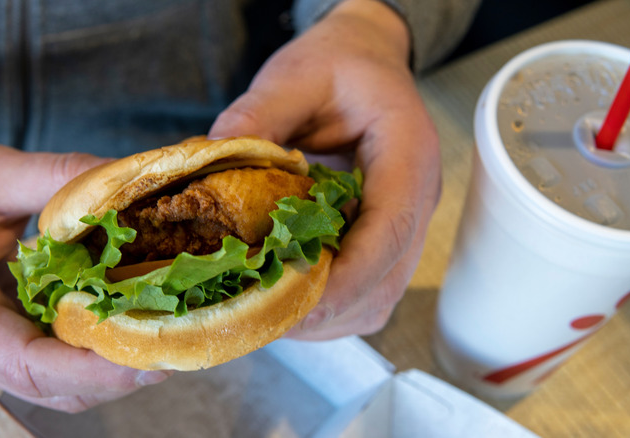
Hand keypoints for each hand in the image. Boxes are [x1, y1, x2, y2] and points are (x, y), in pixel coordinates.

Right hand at [0, 135, 170, 411]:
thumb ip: (59, 177)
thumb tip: (130, 181)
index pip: (33, 367)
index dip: (98, 370)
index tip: (153, 355)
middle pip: (57, 388)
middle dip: (121, 373)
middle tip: (180, 342)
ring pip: (60, 383)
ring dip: (114, 366)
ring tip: (166, 333)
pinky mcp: (3, 332)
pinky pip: (56, 358)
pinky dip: (97, 348)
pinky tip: (131, 317)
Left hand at [209, 0, 440, 338]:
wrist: (366, 62)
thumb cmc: (339, 65)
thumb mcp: (296, 75)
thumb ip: (258, 113)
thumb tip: (211, 156)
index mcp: (407, 152)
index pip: (389, 229)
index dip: (346, 276)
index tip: (294, 301)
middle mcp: (418, 196)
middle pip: (386, 278)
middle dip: (327, 308)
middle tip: (262, 314)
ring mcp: (407, 222)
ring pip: (379, 297)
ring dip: (327, 316)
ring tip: (268, 310)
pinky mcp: (388, 238)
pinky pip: (368, 291)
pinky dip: (329, 306)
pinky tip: (288, 295)